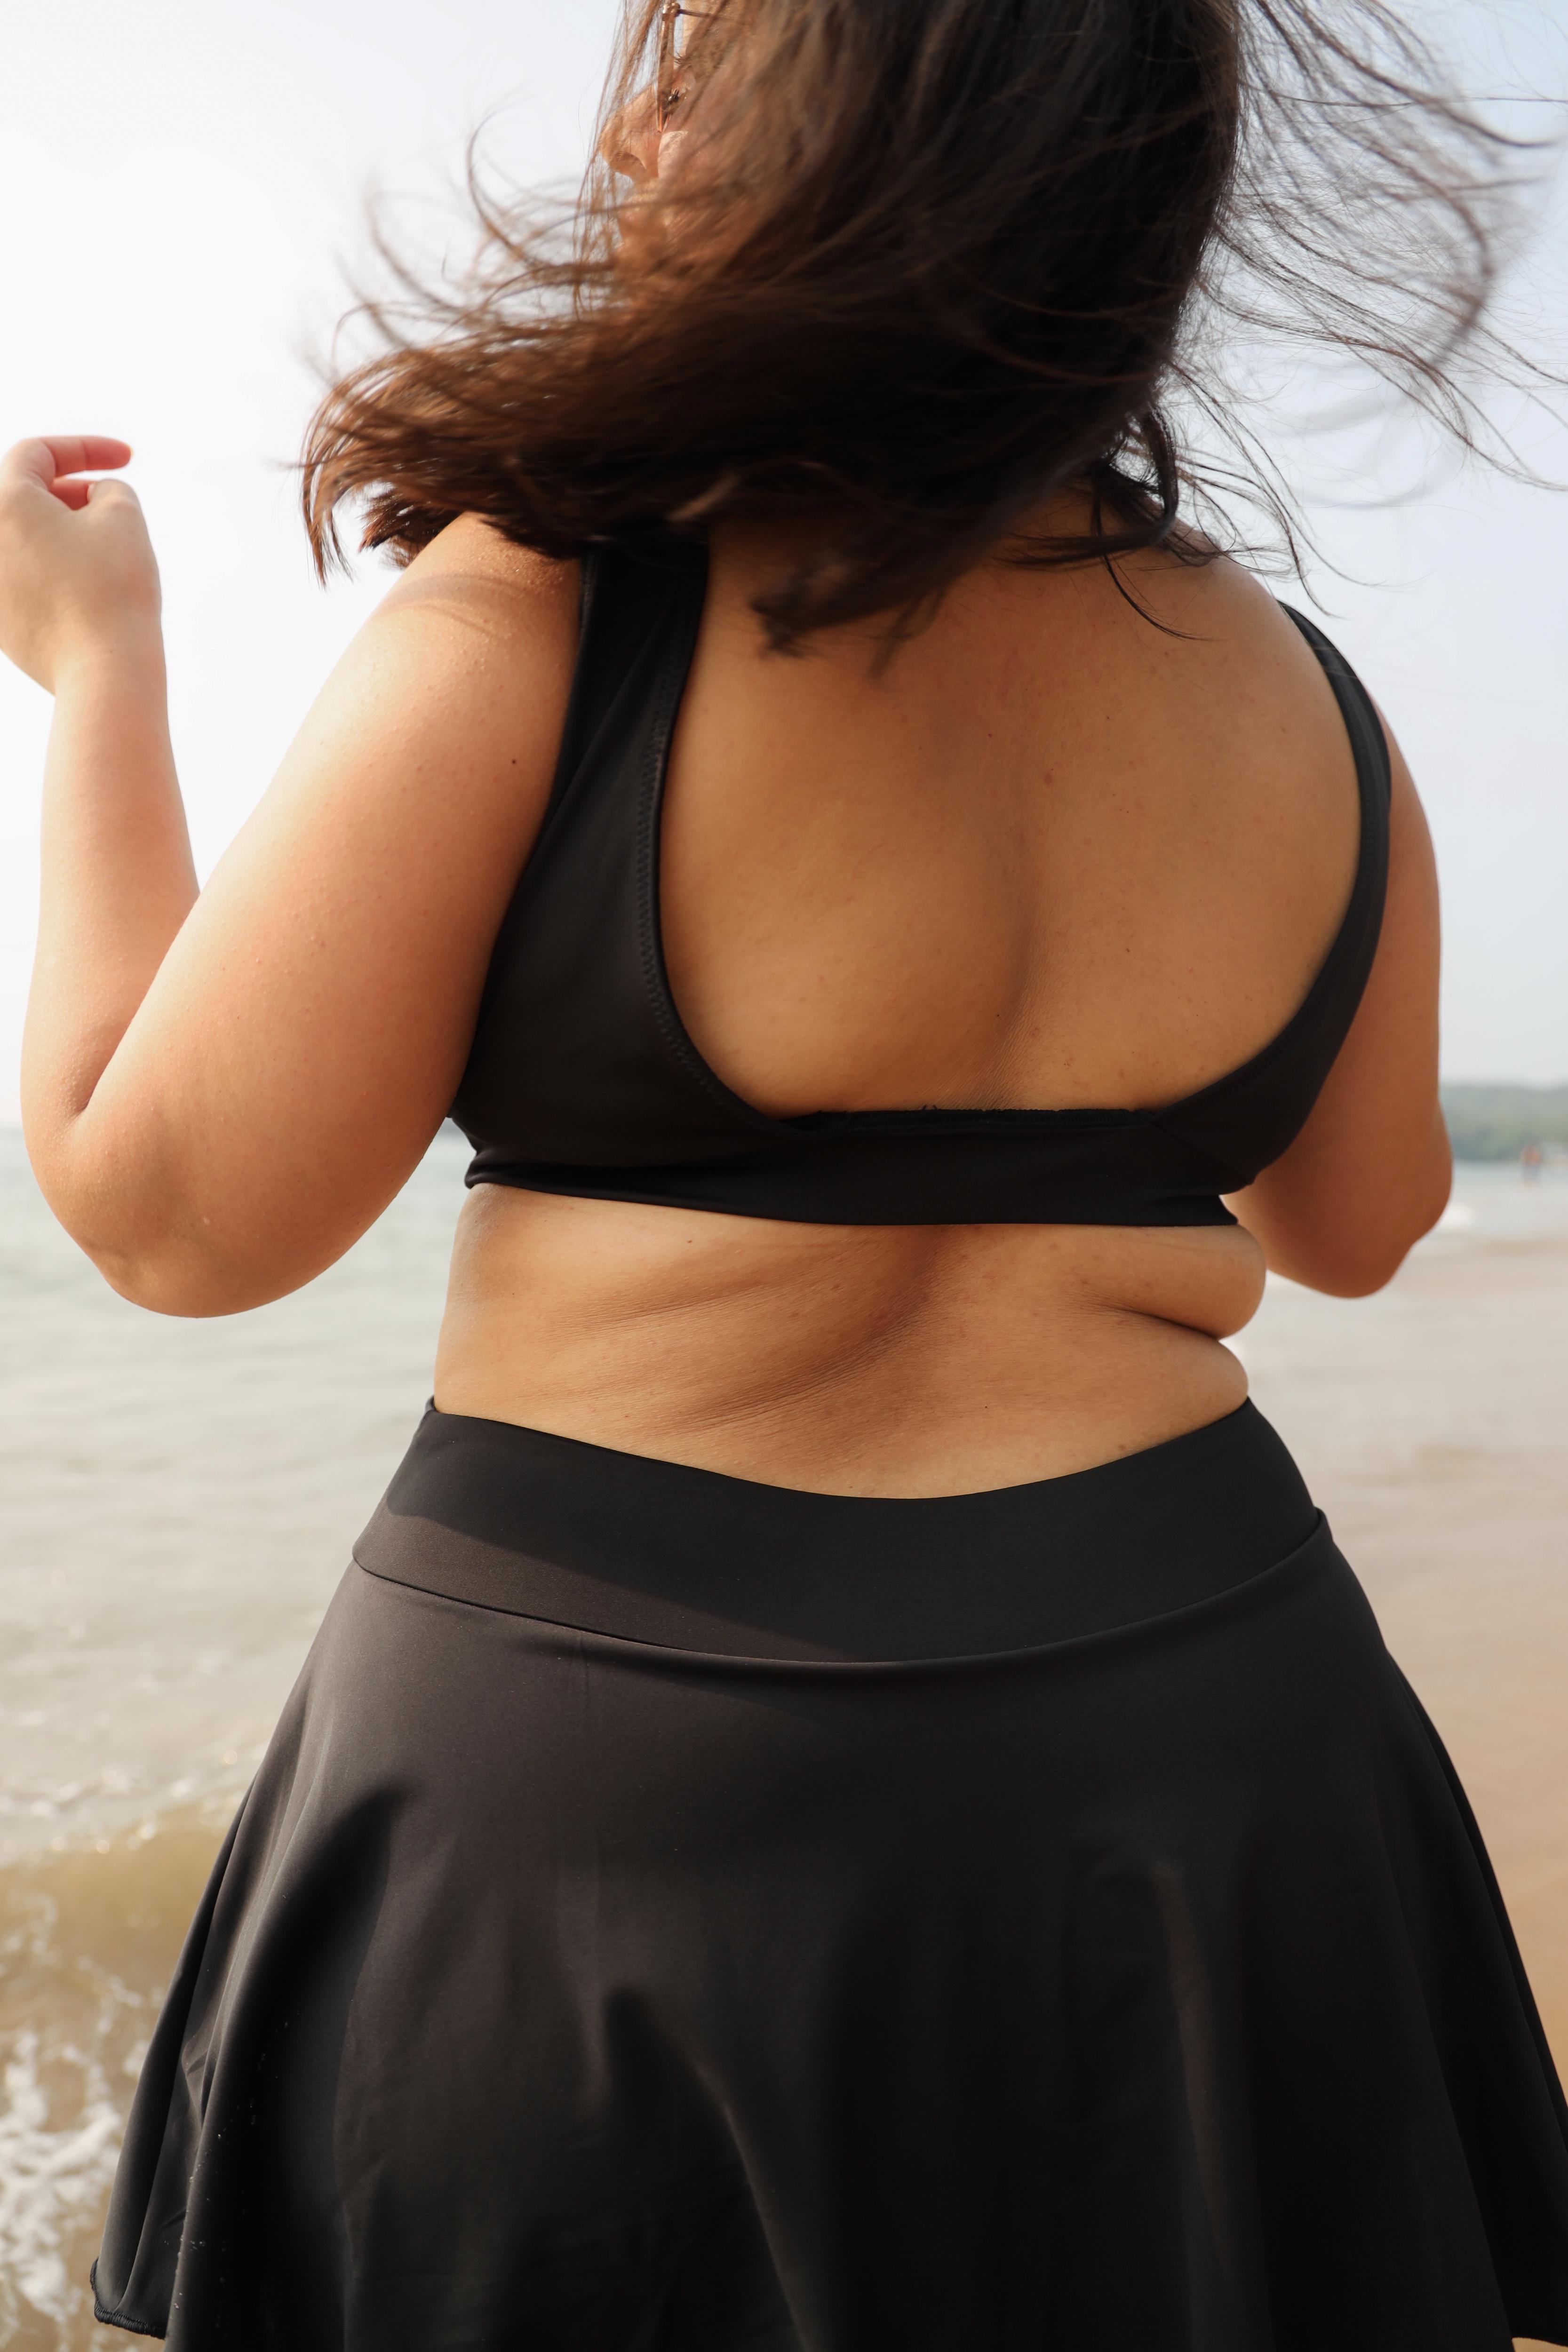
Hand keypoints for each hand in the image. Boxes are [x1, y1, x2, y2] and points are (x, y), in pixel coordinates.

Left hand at [0, 437, 160, 692]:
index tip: (127, 459)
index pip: (38, 453)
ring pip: (27, 538)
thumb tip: (94, 498)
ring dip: (65, 533)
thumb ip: (108, 487)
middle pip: (26, 495)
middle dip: (72, 492)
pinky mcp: (1, 620)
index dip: (86, 449)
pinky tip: (90, 591)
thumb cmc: (113, 589)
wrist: (103, 671)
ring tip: (106, 553)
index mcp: (4, 503)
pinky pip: (28, 579)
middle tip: (114, 507)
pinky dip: (56, 571)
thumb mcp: (124, 516)